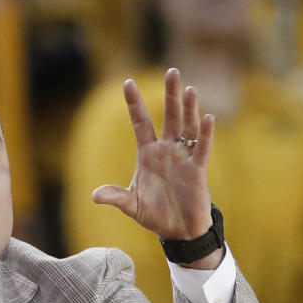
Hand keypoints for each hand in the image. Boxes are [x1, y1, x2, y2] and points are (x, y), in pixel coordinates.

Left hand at [91, 67, 215, 242]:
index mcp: (148, 154)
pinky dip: (206, 134)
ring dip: (189, 109)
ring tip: (189, 88)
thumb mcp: (132, 205)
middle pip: (169, 116)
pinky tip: (207, 117)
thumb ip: (116, 197)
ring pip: (187, 127)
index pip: (141, 123)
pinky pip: (202, 148)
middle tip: (172, 71)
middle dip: (170, 95)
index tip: (127, 82)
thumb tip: (95, 195)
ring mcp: (183, 157)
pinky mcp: (197, 170)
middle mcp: (167, 150)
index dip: (135, 104)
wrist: (178, 231)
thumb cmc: (155, 214)